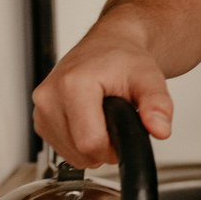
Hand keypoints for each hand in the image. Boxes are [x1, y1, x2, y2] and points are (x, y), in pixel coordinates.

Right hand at [31, 15, 172, 166]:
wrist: (109, 45)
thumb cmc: (124, 59)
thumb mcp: (149, 78)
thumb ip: (158, 104)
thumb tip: (160, 129)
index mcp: (73, 84)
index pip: (90, 143)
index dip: (114, 148)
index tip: (124, 130)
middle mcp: (50, 95)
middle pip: (79, 151)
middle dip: (104, 149)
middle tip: (117, 124)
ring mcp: (41, 107)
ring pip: (68, 154)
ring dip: (90, 148)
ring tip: (103, 120)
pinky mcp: (39, 117)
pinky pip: (60, 148)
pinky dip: (78, 144)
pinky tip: (88, 122)